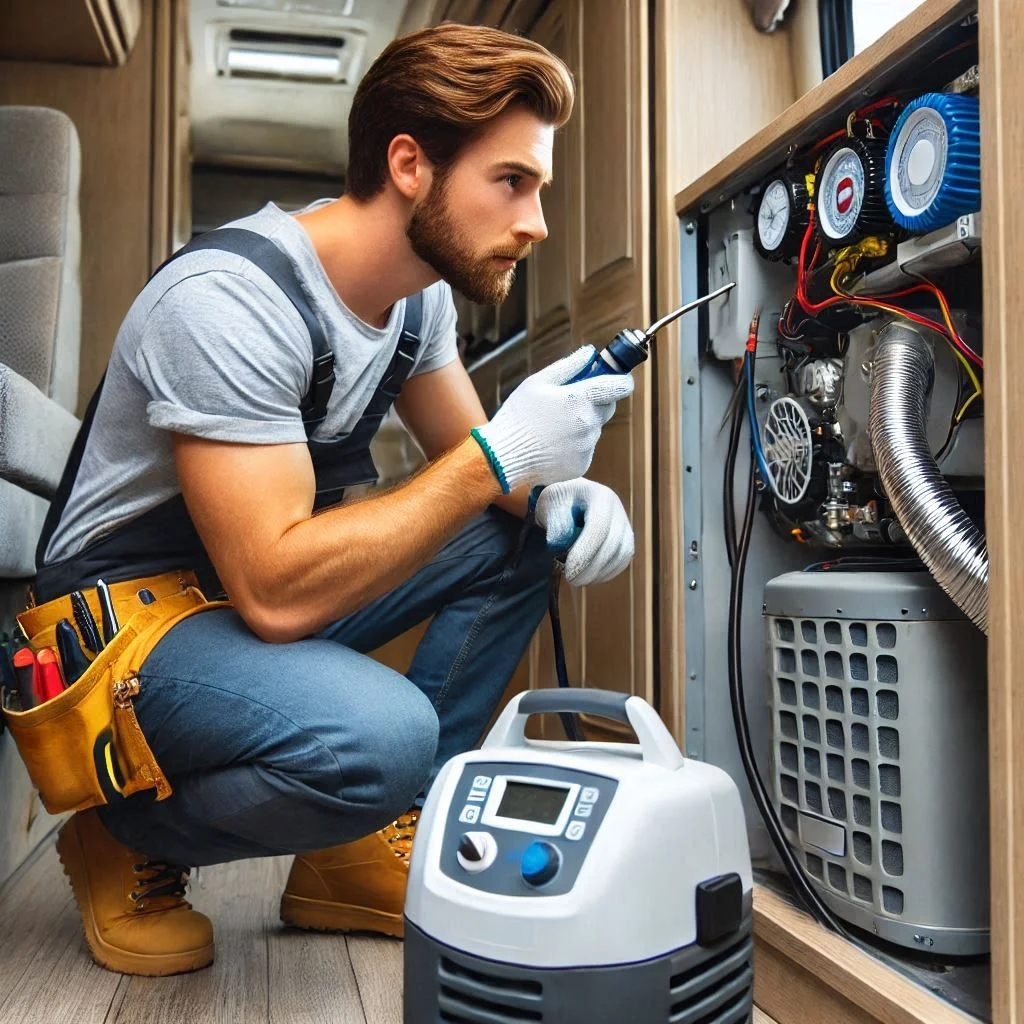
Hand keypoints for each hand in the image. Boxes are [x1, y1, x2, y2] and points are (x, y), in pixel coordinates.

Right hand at [471, 346, 632, 492]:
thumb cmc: (518, 416)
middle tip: (570, 402)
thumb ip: (568, 366)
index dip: (622, 380)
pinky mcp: (582, 465)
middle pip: (608, 407)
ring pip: (594, 429)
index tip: (617, 379)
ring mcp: (586, 446)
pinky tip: (552, 443)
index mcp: (580, 399)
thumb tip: (590, 353)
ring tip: (552, 426)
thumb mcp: (537, 382)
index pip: (621, 387)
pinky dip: (574, 444)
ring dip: (582, 424)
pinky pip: (585, 448)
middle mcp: (589, 424)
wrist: (503, 458)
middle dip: (595, 401)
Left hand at [534, 478, 633, 585]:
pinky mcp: (626, 538)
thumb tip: (560, 546)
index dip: (586, 553)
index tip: (569, 571)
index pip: (599, 528)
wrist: (569, 497)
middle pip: (614, 544)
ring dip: (601, 572)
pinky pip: (622, 560)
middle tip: (573, 581)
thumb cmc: (557, 501)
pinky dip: (607, 572)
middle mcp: (617, 510)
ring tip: (579, 580)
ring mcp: (624, 524)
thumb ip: (556, 524)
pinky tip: (590, 577)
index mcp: (600, 497)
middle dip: (593, 568)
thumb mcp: (550, 505)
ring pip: (622, 555)